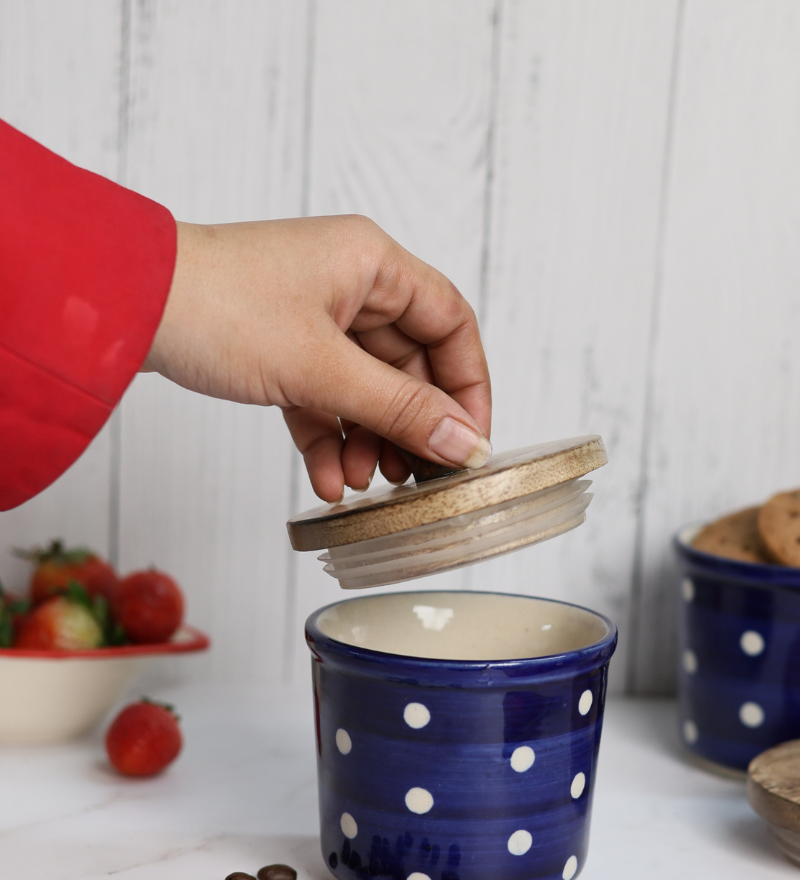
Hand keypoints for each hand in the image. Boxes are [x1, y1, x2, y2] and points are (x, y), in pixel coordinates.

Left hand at [144, 216, 491, 501]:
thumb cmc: (215, 307)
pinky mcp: (280, 347)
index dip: (468, 385)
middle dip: (411, 426)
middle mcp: (351, 286)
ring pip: (367, 387)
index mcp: (373, 264)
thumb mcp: (322, 368)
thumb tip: (462, 445)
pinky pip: (324, 398)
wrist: (118, 309)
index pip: (451, 324)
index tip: (470, 441)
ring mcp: (314, 317)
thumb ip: (400, 409)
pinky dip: (329, 438)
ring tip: (363, 483)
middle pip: (410, 364)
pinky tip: (327, 482)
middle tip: (418, 478)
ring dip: (369, 440)